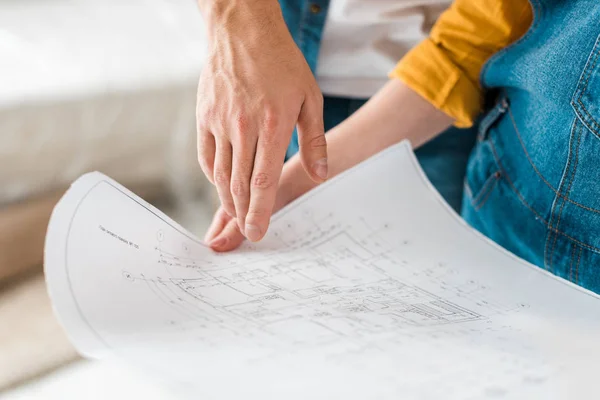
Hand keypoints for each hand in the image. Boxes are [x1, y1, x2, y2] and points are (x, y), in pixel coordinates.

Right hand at [196, 0, 327, 243]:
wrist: (243, 31)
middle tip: (247, 230)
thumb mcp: (309, 97)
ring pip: (220, 174)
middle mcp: (243, 127)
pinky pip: (206, 156)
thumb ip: (314, 141)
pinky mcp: (204, 116)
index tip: (258, 233)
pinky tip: (222, 184)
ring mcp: (219, 122)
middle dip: (243, 213)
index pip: (263, 181)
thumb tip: (320, 175)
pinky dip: (213, 176)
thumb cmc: (282, 63)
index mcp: (273, 125)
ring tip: (237, 212)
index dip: (260, 212)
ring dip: (228, 199)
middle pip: (239, 184)